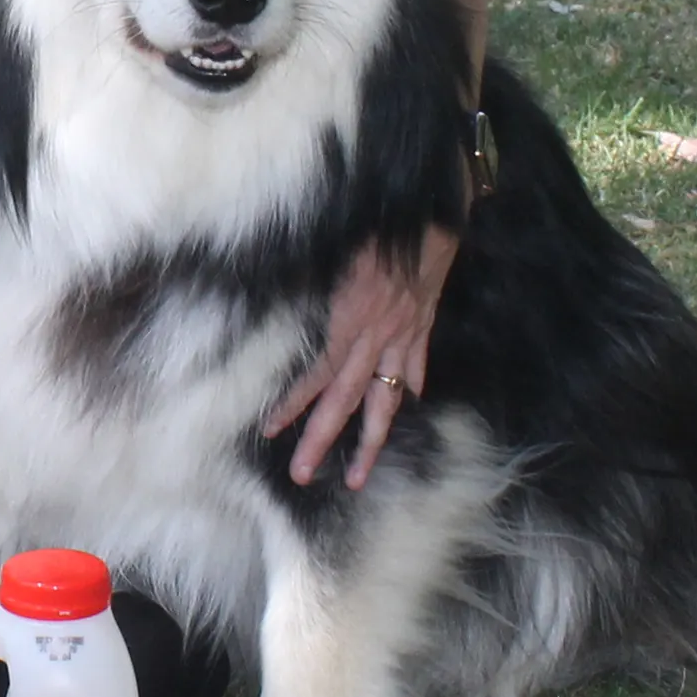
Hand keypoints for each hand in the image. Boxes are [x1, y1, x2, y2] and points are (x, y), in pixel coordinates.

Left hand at [263, 227, 452, 488]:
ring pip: (384, 402)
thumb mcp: (333, 252)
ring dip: (370, 443)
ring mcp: (402, 340)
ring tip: (357, 477)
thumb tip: (266, 288)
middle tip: (301, 474)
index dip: (293, 403)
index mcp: (348, 320)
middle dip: (322, 440)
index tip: (271, 429)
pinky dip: (410, 390)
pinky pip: (415, 370)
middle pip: (345, 400)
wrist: (430, 218)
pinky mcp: (421, 330)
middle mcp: (375, 339)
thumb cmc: (376, 230)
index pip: (317, 374)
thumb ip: (307, 281)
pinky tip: (407, 408)